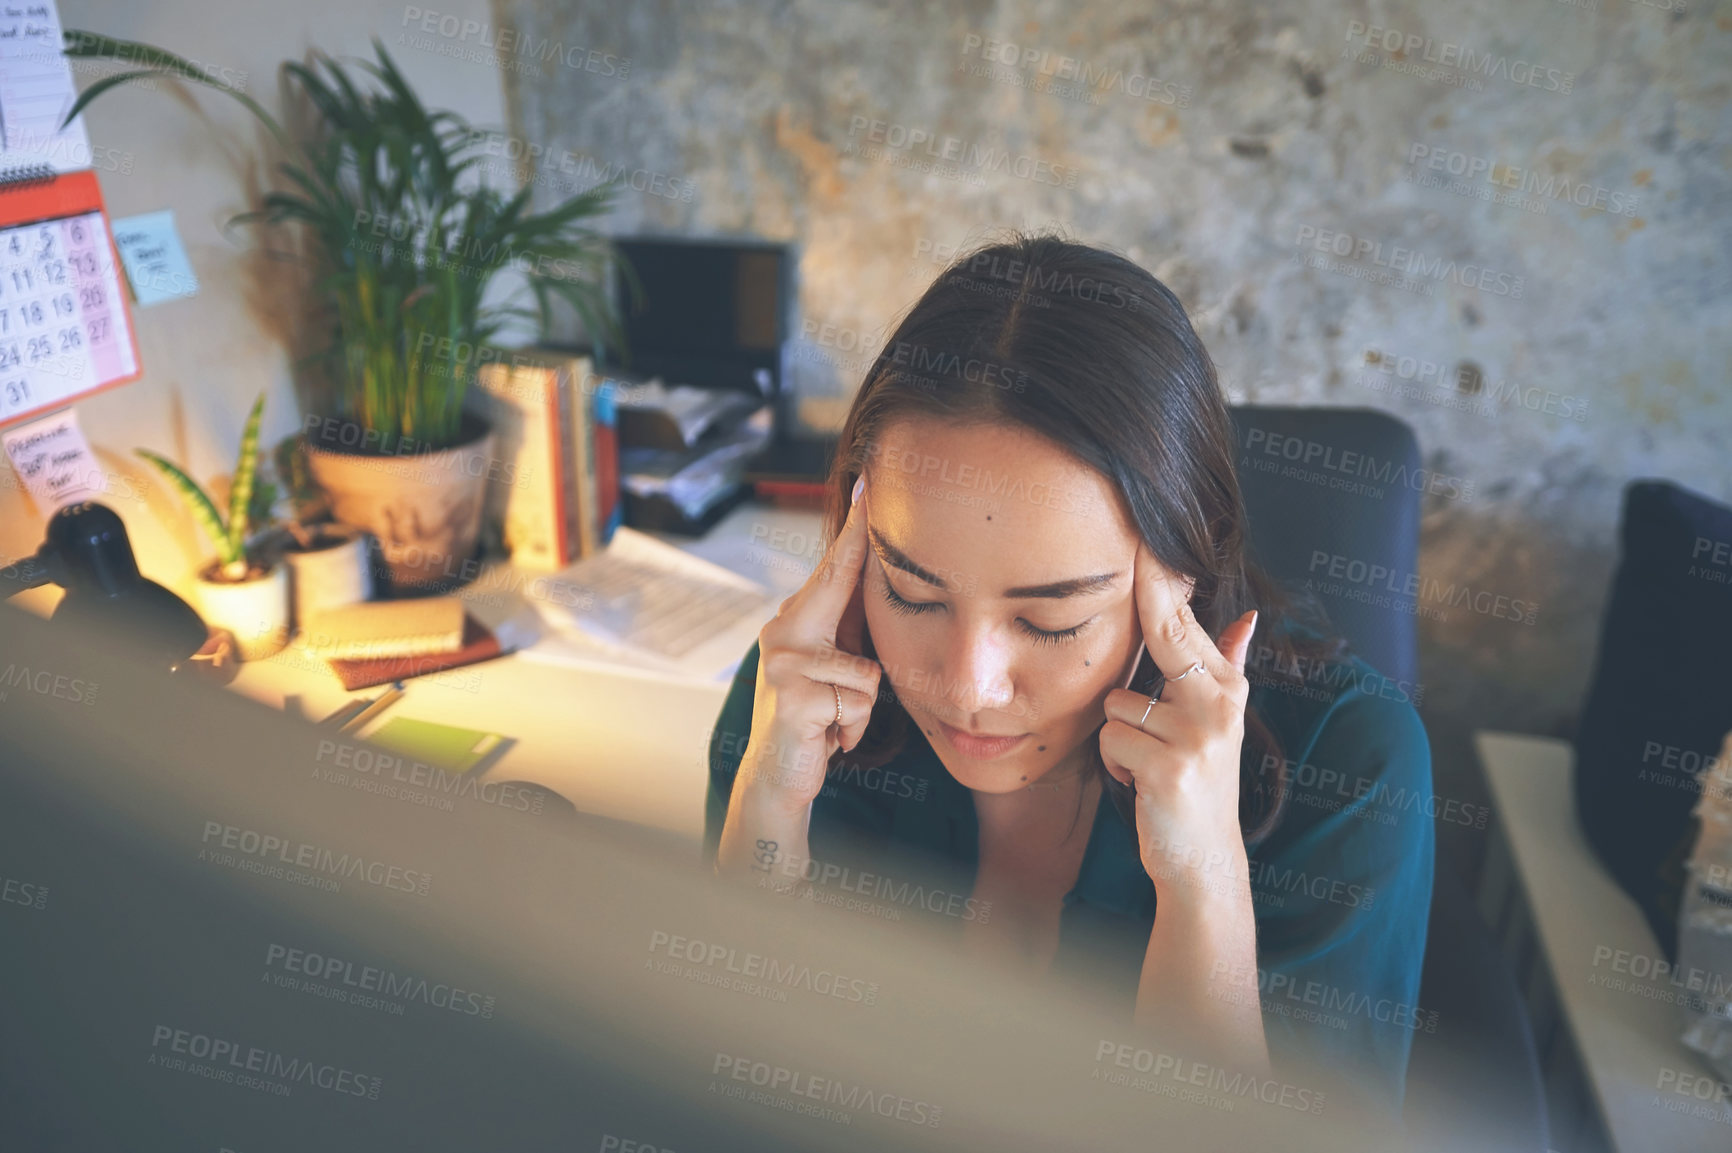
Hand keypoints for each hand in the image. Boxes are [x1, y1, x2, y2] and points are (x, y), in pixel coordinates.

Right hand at [744, 474, 882, 809]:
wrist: (779, 775)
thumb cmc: (816, 719)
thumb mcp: (831, 667)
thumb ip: (844, 629)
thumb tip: (877, 581)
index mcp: (794, 621)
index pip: (832, 569)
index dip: (853, 527)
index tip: (868, 484)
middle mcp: (781, 630)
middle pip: (841, 587)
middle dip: (860, 556)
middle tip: (870, 492)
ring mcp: (783, 661)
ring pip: (868, 671)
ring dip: (864, 707)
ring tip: (837, 720)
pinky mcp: (795, 696)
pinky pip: (861, 700)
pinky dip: (855, 727)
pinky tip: (830, 736)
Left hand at [1099, 542, 1257, 901]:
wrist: (1203, 860)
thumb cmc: (1198, 785)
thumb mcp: (1218, 724)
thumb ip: (1227, 666)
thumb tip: (1245, 617)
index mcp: (1227, 687)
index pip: (1183, 622)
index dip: (1160, 579)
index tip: (1144, 539)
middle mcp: (1219, 704)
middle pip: (1164, 634)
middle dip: (1145, 595)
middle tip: (1135, 551)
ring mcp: (1196, 735)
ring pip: (1116, 702)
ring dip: (1118, 735)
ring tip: (1145, 762)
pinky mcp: (1169, 766)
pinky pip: (1110, 739)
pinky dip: (1114, 764)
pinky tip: (1140, 783)